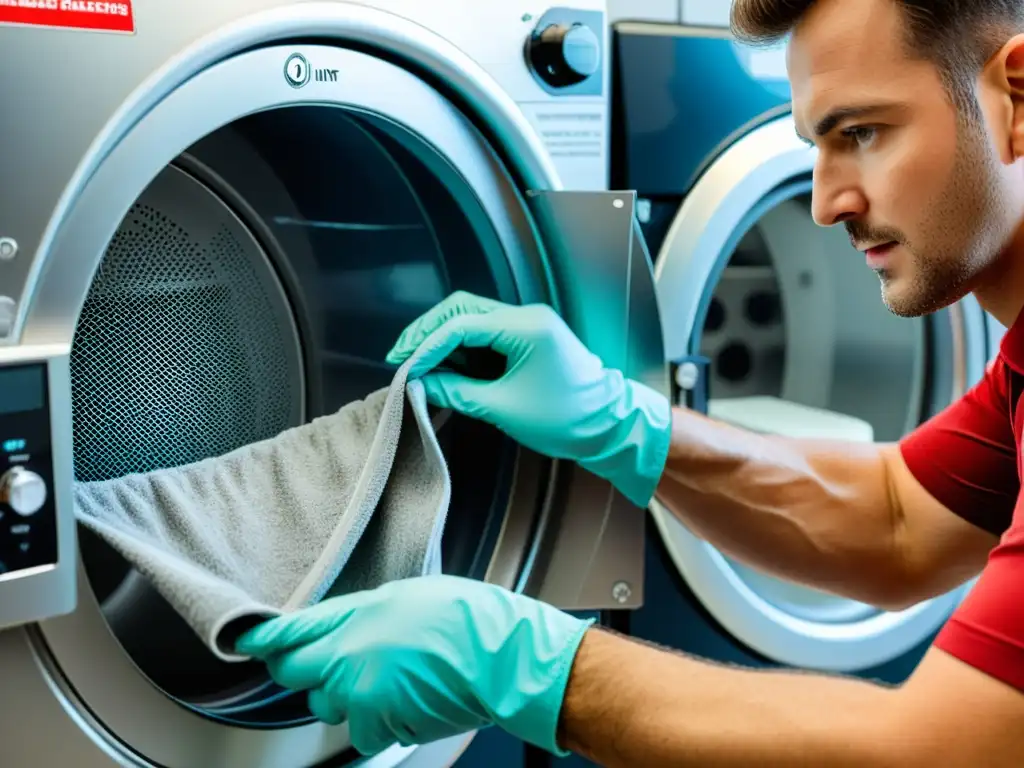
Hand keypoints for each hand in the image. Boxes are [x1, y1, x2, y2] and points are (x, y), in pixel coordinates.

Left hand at [235, 575, 592, 756]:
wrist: (500, 656)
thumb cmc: (463, 617)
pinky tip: (406, 699)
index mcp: (354, 618)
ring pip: (330, 706)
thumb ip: (361, 613)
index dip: (265, 638)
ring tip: (387, 676)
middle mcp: (349, 660)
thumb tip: (341, 626)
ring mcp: (363, 697)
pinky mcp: (383, 727)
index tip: (251, 641)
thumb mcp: (405, 594)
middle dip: (301, 668)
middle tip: (325, 660)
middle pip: (296, 674)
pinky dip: (379, 720)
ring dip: (346, 695)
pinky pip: (363, 730)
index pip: (292, 631)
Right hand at [386, 291, 672, 506]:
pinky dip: (461, 347)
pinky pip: (485, 333)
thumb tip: (422, 383)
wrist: (611, 425)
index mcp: (524, 327)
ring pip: (471, 318)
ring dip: (442, 338)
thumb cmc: (565, 419)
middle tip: (401, 358)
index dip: (426, 345)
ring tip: (417, 365)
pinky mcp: (528, 337)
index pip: (460, 324)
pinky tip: (443, 366)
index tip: (403, 365)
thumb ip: (457, 391)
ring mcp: (528, 324)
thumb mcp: (503, 408)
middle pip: (461, 309)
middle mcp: (525, 316)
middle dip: (428, 333)